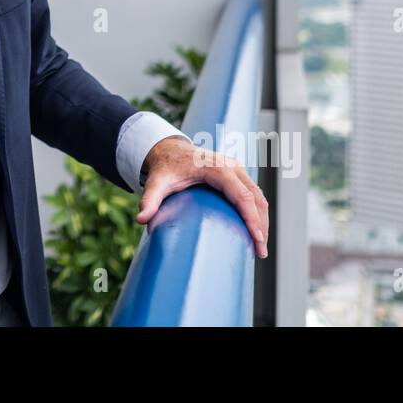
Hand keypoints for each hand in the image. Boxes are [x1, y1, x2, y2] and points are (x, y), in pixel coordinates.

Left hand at [135, 136, 268, 257]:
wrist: (170, 149)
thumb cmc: (165, 168)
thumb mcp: (156, 183)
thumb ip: (149, 200)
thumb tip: (140, 219)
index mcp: (217, 168)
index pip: (241, 196)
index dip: (252, 218)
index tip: (257, 240)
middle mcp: (231, 167)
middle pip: (255, 198)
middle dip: (261, 225)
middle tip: (260, 253)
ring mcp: (237, 169)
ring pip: (258, 196)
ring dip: (262, 220)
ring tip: (260, 247)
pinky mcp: (238, 174)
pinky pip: (254, 194)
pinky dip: (258, 212)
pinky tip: (255, 231)